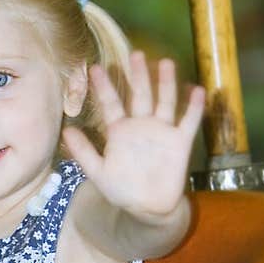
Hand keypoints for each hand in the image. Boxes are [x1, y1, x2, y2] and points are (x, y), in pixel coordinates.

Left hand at [62, 53, 204, 222]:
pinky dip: (194, 107)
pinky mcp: (180, 142)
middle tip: (134, 54)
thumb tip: (66, 131)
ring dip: (165, 83)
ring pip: (164, 101)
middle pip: (139, 95)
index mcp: (120, 131)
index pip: (111, 103)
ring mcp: (162, 131)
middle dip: (137, 75)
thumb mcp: (98, 172)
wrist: (148, 208)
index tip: (94, 68)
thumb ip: (84, 152)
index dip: (103, 87)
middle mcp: (141, 125)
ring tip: (165, 62)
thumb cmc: (122, 190)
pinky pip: (188, 121)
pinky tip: (197, 90)